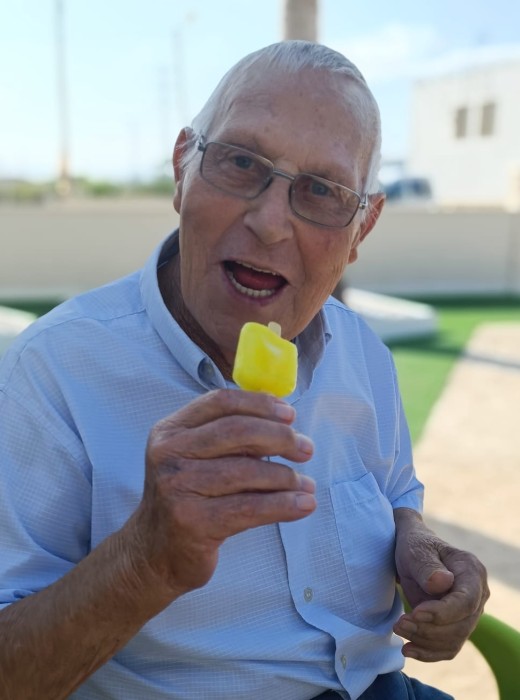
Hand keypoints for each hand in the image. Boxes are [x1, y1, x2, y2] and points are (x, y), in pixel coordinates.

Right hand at [126, 389, 315, 596]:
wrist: (155, 552)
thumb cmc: (188, 498)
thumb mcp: (196, 457)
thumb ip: (230, 435)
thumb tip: (284, 418)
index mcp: (170, 430)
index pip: (220, 402)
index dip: (260, 404)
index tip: (290, 414)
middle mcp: (169, 454)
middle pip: (237, 431)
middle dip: (280, 438)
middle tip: (306, 449)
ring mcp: (177, 488)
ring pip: (247, 472)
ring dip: (286, 477)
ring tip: (306, 484)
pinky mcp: (192, 522)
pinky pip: (250, 508)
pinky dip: (283, 505)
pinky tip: (303, 505)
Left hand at [392, 508, 489, 661]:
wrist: (412, 552)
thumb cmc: (415, 546)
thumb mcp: (416, 550)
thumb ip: (427, 566)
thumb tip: (444, 583)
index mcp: (472, 571)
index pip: (466, 601)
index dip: (443, 613)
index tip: (415, 613)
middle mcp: (478, 594)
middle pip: (461, 625)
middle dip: (428, 629)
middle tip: (399, 623)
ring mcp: (469, 612)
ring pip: (454, 640)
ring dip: (425, 641)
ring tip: (399, 628)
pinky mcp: (457, 625)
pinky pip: (448, 647)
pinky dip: (429, 652)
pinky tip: (408, 649)